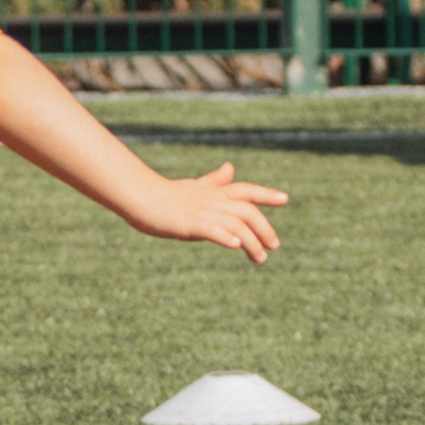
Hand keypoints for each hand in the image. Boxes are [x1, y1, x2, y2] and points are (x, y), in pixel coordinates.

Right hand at [127, 164, 288, 262]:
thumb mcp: (195, 187)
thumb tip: (230, 167)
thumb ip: (215, 181)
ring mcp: (202, 211)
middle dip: (264, 227)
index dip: (266, 193)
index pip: (246, 190)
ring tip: (260, 258)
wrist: (140, 197)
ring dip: (251, 241)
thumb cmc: (166, 195)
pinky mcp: (189, 223)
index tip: (284, 199)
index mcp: (214, 192)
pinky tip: (235, 244)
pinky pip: (211, 229)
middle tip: (274, 246)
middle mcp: (212, 200)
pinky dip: (225, 235)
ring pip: (235, 223)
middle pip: (247, 210)